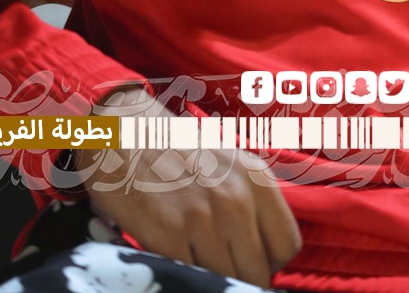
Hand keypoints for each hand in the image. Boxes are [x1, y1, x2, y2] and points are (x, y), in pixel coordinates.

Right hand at [72, 86, 301, 283]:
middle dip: (240, 274)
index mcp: (256, 178)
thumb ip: (250, 203)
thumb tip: (264, 254)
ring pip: (226, 281)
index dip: (269, 260)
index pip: (288, 245)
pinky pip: (191, 278)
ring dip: (212, 278)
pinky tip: (173, 256)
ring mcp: (203, 218)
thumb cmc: (173, 150)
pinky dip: (184, 276)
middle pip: (258, 272)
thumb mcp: (227, 164)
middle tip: (217, 260)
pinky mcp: (169, 235)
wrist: (120, 130)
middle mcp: (237, 198)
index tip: (249, 258)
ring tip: (194, 255)